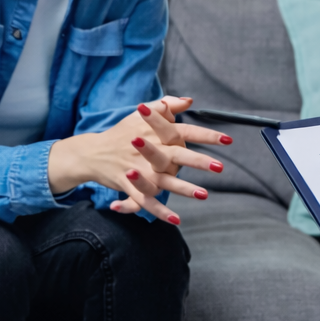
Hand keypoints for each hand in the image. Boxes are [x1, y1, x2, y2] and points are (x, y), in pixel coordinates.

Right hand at [47, 96, 229, 223]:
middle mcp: (148, 150)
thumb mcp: (140, 115)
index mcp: (155, 133)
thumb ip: (166, 106)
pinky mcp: (129, 186)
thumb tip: (189, 100)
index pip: (184, 131)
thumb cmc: (121, 133)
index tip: (227, 140)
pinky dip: (160, 211)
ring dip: (183, 188)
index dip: (206, 135)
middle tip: (219, 166)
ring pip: (164, 180)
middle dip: (198, 160)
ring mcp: (138, 170)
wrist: (92, 152)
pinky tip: (176, 220)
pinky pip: (146, 201)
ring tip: (204, 194)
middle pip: (176, 155)